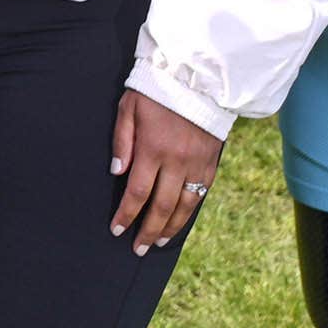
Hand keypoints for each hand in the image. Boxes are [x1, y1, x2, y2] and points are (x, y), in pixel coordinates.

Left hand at [108, 87, 222, 255]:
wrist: (198, 79)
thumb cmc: (156, 91)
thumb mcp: (128, 107)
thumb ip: (122, 141)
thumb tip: (116, 173)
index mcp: (153, 148)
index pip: (137, 193)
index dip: (126, 215)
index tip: (116, 230)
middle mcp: (177, 161)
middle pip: (161, 207)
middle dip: (148, 231)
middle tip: (137, 248)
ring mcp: (197, 164)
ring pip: (184, 206)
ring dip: (170, 228)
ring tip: (158, 242)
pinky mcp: (211, 163)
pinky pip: (201, 195)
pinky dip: (189, 212)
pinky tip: (179, 221)